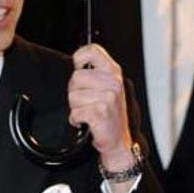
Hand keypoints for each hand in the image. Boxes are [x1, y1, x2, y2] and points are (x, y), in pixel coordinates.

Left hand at [68, 44, 133, 170]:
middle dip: (75, 91)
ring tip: (88, 112)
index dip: (80, 57)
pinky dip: (76, 120)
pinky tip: (86, 122)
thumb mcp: (107, 87)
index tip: (79, 67)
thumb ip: (94, 72)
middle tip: (86, 101)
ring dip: (76, 108)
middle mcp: (113, 82)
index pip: (93, 50)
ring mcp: (108, 97)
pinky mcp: (101, 112)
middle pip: (76, 76)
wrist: (120, 142)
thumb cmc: (110, 115)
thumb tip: (76, 63)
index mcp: (113, 72)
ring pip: (73, 96)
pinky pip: (75, 112)